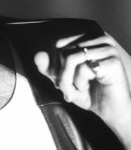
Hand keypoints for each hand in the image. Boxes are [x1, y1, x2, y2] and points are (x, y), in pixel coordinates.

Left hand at [34, 33, 130, 147]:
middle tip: (69, 90)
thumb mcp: (64, 80)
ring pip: (71, 58)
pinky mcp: (113, 61)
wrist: (112, 112)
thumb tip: (37, 55)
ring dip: (69, 80)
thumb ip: (49, 68)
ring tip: (78, 89)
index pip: (58, 44)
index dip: (55, 66)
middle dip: (61, 75)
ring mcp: (108, 48)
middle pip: (63, 51)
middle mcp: (99, 38)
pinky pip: (83, 68)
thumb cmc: (90, 93)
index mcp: (88, 37)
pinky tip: (90, 87)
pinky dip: (80, 83)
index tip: (61, 82)